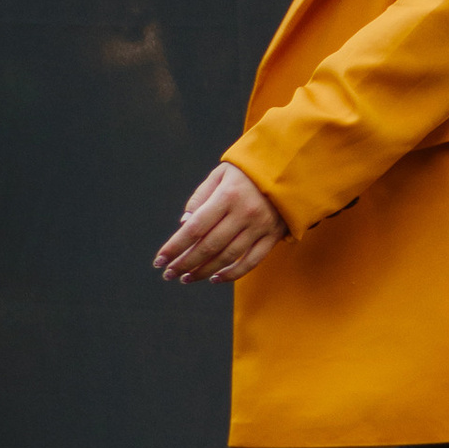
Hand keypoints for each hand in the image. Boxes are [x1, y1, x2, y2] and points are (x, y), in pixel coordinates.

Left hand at [155, 164, 286, 283]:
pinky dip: (232, 274)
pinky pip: (251, 262)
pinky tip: (215, 278)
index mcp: (227, 196)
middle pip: (209, 246)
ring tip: (187, 277)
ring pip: (228, 257)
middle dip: (185, 263)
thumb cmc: (246, 172)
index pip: (194, 228)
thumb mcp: (220, 175)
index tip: (159, 261)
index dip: (175, 247)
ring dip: (204, 271)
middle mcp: (244, 213)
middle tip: (169, 274)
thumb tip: (184, 225)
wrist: (289, 168)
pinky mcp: (273, 236)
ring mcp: (260, 227)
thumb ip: (200, 198)